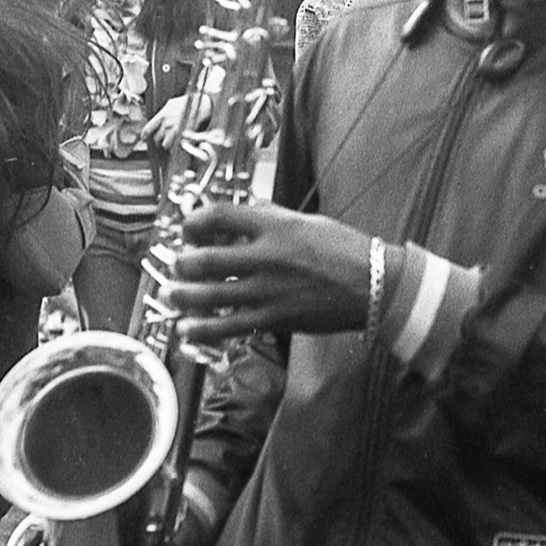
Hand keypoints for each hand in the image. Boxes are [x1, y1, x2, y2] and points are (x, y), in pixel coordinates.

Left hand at [142, 94, 209, 150]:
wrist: (203, 105)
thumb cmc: (189, 103)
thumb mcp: (172, 103)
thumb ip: (163, 111)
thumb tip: (158, 117)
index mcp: (162, 115)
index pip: (148, 129)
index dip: (144, 136)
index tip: (144, 139)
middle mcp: (167, 124)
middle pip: (157, 139)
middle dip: (159, 140)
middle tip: (163, 139)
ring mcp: (175, 131)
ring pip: (165, 145)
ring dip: (167, 144)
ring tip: (171, 142)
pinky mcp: (184, 136)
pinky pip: (175, 147)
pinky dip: (176, 147)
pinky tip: (178, 144)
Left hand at [161, 202, 369, 342]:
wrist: (376, 284)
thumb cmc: (344, 249)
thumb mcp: (306, 221)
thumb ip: (271, 218)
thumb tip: (241, 216)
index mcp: (275, 225)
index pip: (221, 215)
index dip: (194, 221)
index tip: (186, 229)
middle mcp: (267, 256)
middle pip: (207, 258)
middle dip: (181, 263)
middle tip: (173, 265)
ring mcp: (270, 290)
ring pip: (212, 295)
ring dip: (183, 296)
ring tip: (169, 294)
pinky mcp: (275, 318)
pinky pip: (231, 326)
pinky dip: (204, 328)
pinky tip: (187, 329)